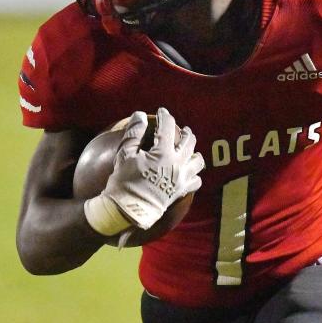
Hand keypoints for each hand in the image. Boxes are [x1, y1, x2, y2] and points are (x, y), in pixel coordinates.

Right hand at [94, 108, 203, 231]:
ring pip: (198, 160)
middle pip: (189, 141)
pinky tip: (189, 171)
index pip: (167, 127)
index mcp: (163, 153)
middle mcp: (177, 164)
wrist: (128, 210)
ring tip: (188, 148)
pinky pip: (196, 181)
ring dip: (194, 151)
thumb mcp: (125, 154)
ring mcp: (182, 179)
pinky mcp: (182, 191)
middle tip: (182, 129)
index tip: (162, 112)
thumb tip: (140, 115)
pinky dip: (195, 173)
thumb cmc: (124, 181)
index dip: (165, 116)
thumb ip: (134, 133)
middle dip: (185, 132)